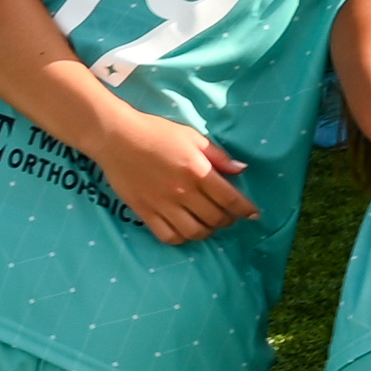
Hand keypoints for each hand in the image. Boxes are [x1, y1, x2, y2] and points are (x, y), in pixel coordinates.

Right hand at [85, 108, 253, 244]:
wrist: (116, 137)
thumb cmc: (156, 132)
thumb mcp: (192, 136)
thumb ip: (218, 156)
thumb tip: (241, 170)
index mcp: (197, 171)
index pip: (230, 199)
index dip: (246, 210)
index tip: (254, 215)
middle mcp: (183, 191)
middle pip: (215, 218)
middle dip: (227, 221)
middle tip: (227, 216)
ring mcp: (163, 204)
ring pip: (194, 232)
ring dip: (207, 231)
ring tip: (207, 224)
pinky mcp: (145, 212)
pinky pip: (168, 236)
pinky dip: (181, 238)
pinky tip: (185, 229)